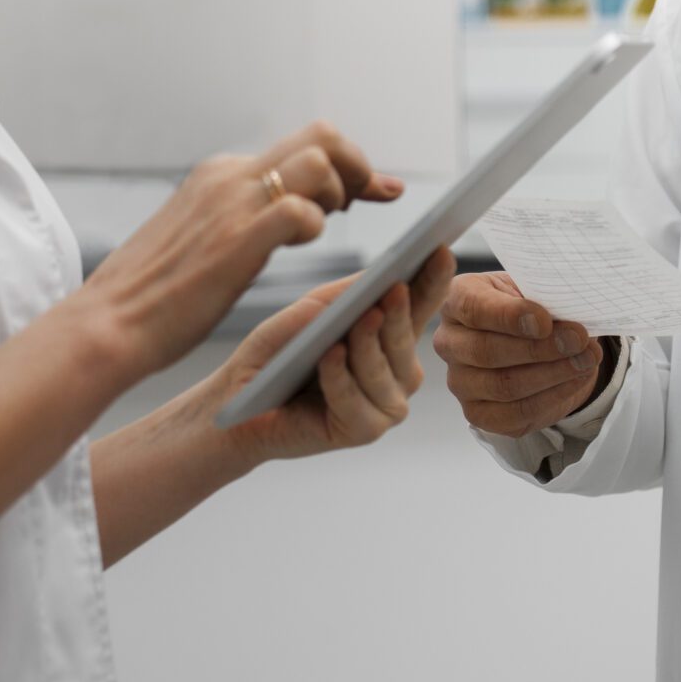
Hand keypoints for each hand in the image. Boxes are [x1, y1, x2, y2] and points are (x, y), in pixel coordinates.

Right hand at [69, 121, 403, 380]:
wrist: (107, 325)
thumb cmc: (154, 296)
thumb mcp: (200, 236)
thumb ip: (239, 216)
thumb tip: (286, 216)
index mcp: (221, 174)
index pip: (303, 145)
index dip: (350, 165)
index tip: (380, 189)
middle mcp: (229, 176)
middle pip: (322, 135)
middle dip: (359, 165)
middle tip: (370, 202)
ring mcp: (232, 203)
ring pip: (320, 159)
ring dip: (341, 192)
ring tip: (329, 229)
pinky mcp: (236, 239)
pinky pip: (301, 210)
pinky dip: (316, 227)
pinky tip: (301, 248)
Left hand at [207, 249, 453, 464]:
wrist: (239, 399)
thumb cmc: (276, 353)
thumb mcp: (308, 312)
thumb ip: (339, 298)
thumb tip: (369, 289)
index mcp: (389, 337)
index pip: (418, 305)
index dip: (432, 280)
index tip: (442, 250)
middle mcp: (397, 372)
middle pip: (405, 340)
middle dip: (399, 314)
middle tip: (395, 288)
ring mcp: (384, 404)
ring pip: (384, 372)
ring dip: (369, 345)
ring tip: (363, 319)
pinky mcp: (362, 431)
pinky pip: (355, 402)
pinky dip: (340, 377)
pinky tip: (331, 356)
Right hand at [431, 272, 604, 435]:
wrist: (534, 340)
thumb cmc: (529, 306)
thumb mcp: (535, 289)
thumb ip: (545, 300)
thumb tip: (572, 324)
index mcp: (457, 299)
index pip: (473, 309)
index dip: (509, 316)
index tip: (545, 322)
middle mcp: (449, 342)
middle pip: (486, 351)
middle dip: (539, 348)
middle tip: (578, 340)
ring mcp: (460, 381)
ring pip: (503, 385)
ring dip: (552, 373)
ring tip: (585, 360)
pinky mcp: (478, 413)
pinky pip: (515, 413)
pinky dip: (552, 397)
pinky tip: (576, 379)